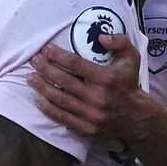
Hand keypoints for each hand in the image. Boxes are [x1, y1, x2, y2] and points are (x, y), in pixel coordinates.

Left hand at [29, 34, 144, 138]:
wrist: (136, 117)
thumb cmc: (129, 83)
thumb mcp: (132, 58)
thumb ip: (120, 41)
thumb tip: (100, 37)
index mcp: (106, 78)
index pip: (75, 64)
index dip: (57, 55)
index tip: (46, 49)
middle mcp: (97, 97)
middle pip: (63, 81)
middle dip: (44, 69)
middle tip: (34, 61)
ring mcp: (91, 114)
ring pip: (59, 99)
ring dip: (41, 87)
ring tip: (30, 78)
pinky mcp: (86, 128)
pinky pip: (62, 117)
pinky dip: (47, 107)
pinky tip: (37, 98)